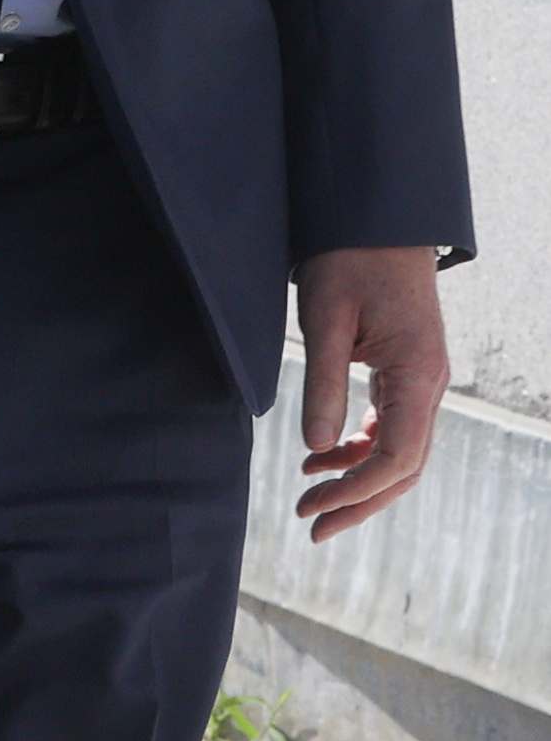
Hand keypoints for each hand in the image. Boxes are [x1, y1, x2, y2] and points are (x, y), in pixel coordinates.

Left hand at [295, 245, 448, 541]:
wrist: (376, 216)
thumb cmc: (349, 258)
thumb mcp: (326, 320)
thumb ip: (324, 385)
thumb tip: (318, 450)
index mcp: (418, 374)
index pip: (397, 458)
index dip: (356, 491)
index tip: (315, 507)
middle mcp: (431, 384)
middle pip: (404, 466)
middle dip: (359, 500)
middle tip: (311, 524)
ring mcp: (423, 378)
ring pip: (400, 450)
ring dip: (359, 479)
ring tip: (310, 494)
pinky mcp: (407, 369)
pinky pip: (392, 425)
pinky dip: (361, 446)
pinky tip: (324, 455)